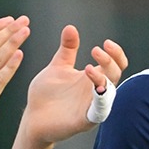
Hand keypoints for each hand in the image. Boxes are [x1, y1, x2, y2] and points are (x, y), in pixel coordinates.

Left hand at [18, 25, 127, 146]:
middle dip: (111, 61)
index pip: (114, 64)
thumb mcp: (58, 67)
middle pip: (115, 75)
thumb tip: (71, 27)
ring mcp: (91, 107)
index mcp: (91, 78)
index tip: (106, 43)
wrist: (32, 118)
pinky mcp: (84, 121)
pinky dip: (100, 100)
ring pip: (109, 93)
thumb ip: (67, 49)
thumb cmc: (46, 94)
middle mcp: (95, 92)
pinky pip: (99, 111)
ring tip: (88, 68)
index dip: (116, 53)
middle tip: (96, 50)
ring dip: (103, 79)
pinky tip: (94, 89)